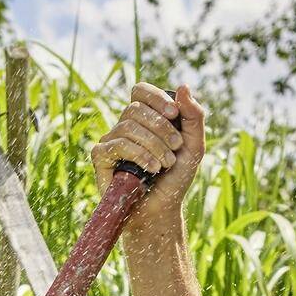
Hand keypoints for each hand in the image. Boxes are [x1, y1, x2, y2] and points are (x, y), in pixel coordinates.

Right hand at [91, 83, 203, 244]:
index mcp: (144, 118)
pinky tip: (151, 169)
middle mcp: (124, 126)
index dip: (156, 98)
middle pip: (135, 108)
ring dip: (153, 144)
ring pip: (127, 125)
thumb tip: (183, 86)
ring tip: (165, 164)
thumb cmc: (176, 178)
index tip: (174, 114)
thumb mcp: (193, 146)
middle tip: (176, 148)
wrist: (161, 209)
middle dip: (161, 127)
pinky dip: (138, 154)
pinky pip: (117, 144)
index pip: (140, 91)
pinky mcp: (101, 157)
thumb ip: (193, 116)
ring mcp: (111, 140)